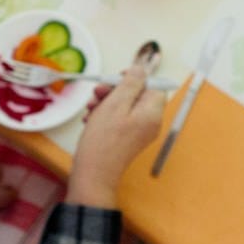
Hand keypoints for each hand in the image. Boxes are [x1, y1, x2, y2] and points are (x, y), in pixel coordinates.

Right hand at [68, 67, 165, 206]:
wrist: (93, 174)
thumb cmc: (104, 141)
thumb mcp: (116, 103)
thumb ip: (131, 83)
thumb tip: (141, 69)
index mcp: (153, 113)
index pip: (154, 86)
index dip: (136, 79)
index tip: (118, 78)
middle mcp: (149, 123)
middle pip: (137, 95)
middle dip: (115, 90)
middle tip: (98, 92)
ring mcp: (138, 132)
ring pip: (124, 106)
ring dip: (105, 102)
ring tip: (91, 108)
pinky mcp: (126, 139)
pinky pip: (118, 119)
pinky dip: (104, 115)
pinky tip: (90, 119)